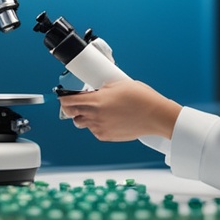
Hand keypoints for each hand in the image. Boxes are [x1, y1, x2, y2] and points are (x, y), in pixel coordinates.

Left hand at [58, 80, 180, 140]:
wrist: (155, 116)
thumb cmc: (141, 98)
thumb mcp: (119, 84)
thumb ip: (103, 87)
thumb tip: (97, 89)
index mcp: (96, 100)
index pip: (68, 101)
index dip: (63, 98)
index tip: (63, 96)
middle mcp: (95, 115)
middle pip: (70, 114)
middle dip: (71, 108)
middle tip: (77, 103)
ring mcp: (100, 127)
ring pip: (82, 123)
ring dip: (84, 116)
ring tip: (96, 110)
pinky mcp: (107, 136)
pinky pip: (94, 131)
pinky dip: (96, 125)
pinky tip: (108, 119)